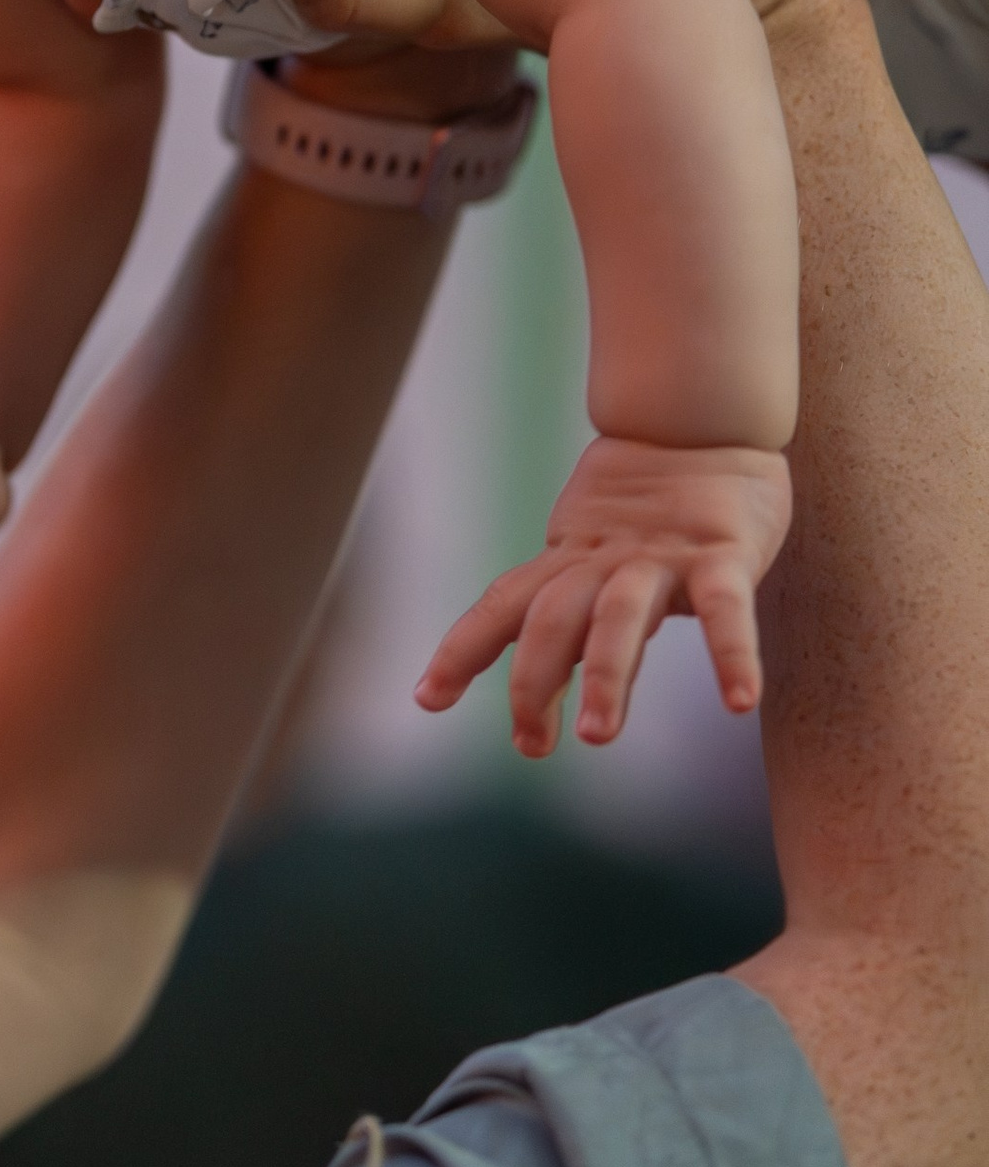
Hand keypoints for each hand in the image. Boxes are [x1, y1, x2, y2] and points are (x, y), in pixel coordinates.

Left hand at [418, 432, 793, 758]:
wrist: (705, 420)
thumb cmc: (652, 506)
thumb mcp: (598, 554)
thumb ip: (575, 612)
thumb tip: (544, 678)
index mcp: (569, 560)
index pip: (503, 606)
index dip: (462, 650)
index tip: (427, 700)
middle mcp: (604, 559)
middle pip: (552, 618)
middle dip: (534, 681)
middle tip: (531, 746)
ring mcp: (661, 556)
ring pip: (620, 617)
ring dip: (604, 677)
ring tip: (597, 736)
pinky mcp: (721, 554)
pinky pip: (726, 610)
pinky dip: (732, 655)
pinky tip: (739, 703)